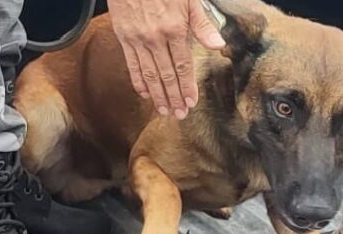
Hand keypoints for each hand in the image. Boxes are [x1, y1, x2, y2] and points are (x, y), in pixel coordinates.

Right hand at [107, 0, 225, 118]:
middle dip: (174, 97)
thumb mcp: (190, 0)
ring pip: (150, 74)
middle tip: (179, 114)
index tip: (191, 102)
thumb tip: (218, 46)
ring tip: (164, 110)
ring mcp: (138, 39)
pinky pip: (132, 65)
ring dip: (158, 95)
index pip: (184, 66)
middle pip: (167, 75)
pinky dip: (139, 81)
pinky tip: (145, 93)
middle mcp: (155, 39)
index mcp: (175, 30)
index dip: (187, 87)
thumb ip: (203, 25)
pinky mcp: (124, 37)